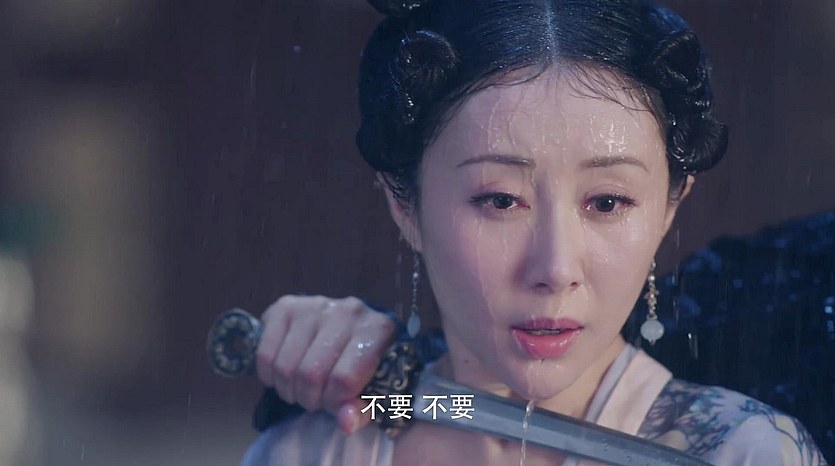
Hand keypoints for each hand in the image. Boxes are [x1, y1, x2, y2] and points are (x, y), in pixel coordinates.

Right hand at [256, 295, 395, 433]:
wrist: (350, 330)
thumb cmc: (365, 365)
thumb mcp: (374, 392)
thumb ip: (363, 410)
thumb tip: (344, 422)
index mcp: (378, 330)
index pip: (343, 379)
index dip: (334, 402)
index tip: (335, 405)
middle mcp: (348, 311)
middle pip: (311, 373)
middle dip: (309, 399)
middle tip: (315, 400)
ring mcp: (315, 305)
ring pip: (286, 366)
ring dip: (289, 390)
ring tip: (301, 389)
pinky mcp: (286, 305)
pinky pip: (265, 353)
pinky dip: (270, 375)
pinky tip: (284, 375)